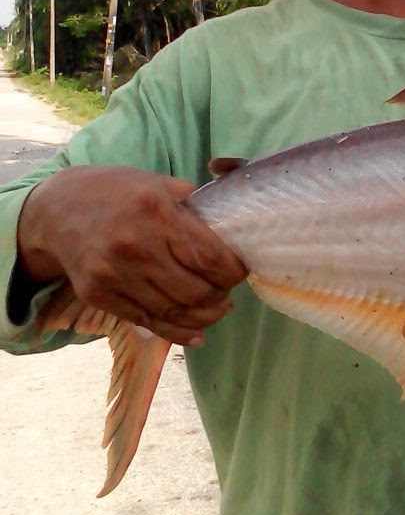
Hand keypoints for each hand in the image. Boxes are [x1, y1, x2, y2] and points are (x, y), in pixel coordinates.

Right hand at [17, 166, 247, 344]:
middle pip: (196, 291)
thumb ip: (191, 204)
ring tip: (217, 308)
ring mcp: (114, 275)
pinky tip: (197, 332)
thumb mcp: (155, 183)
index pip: (210, 257)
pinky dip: (177, 331)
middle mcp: (135, 247)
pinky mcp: (99, 295)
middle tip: (227, 290)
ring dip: (204, 315)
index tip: (240, 270)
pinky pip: (147, 321)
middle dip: (221, 295)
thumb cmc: (114, 192)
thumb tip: (226, 225)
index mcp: (156, 214)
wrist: (54, 211)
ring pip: (174, 311)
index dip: (234, 271)